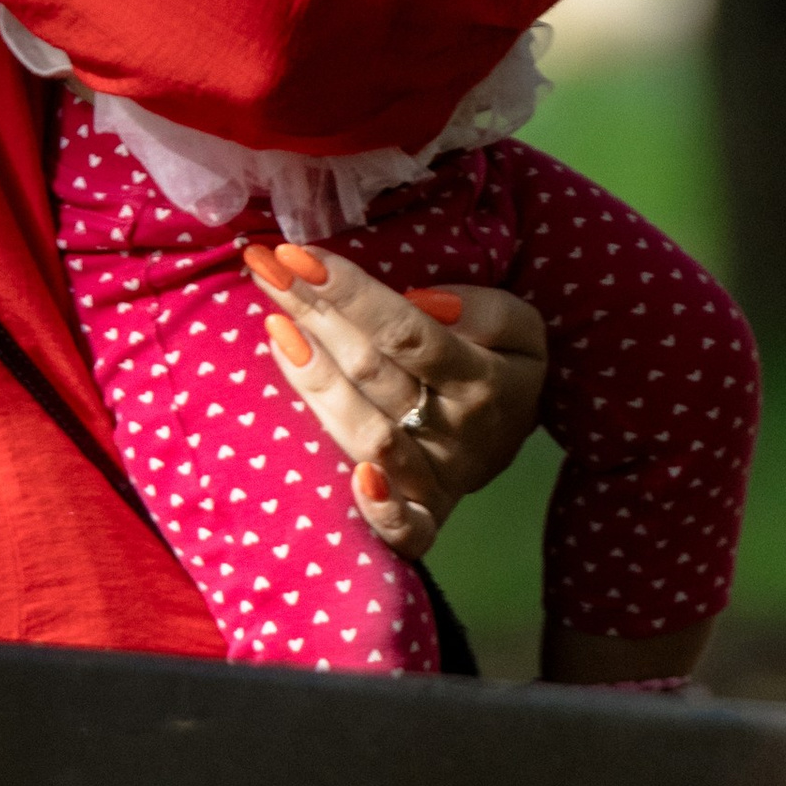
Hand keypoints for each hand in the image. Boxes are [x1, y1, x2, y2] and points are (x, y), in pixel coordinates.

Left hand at [245, 240, 547, 556]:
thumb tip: (420, 302)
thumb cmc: (500, 368)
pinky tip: (354, 482)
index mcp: (479, 377)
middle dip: (314, 314)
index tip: (297, 254)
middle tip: (264, 267)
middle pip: (372, 370)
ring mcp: (438, 478)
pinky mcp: (427, 518)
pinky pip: (408, 531)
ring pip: (367, 433)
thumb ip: (484, 309)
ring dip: (316, 383)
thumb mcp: (520, 327)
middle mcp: (456, 430)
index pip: (405, 330)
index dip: (350, 292)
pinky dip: (382, 511)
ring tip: (274, 328)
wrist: (518, 442)